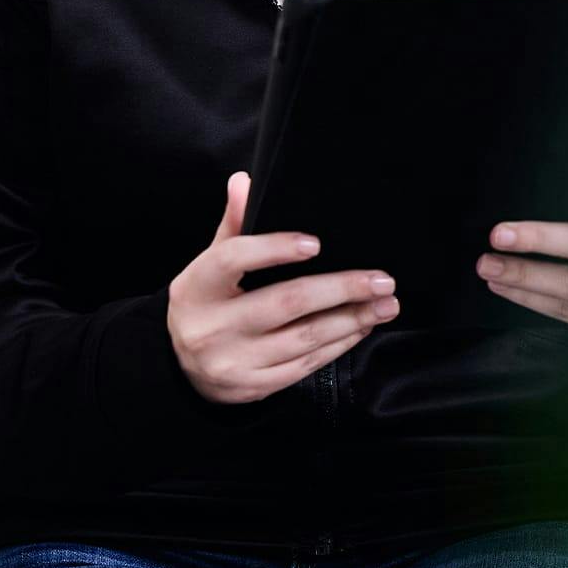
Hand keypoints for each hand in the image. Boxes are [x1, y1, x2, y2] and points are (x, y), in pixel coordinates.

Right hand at [167, 171, 400, 403]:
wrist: (182, 369)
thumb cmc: (206, 303)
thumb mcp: (209, 265)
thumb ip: (233, 225)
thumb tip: (245, 181)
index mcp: (198, 286)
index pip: (233, 258)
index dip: (274, 248)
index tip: (315, 243)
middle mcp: (213, 326)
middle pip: (285, 302)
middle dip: (340, 289)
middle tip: (380, 279)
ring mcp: (235, 361)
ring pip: (304, 337)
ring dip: (352, 319)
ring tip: (385, 304)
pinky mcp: (256, 387)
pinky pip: (306, 365)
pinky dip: (340, 344)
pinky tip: (361, 327)